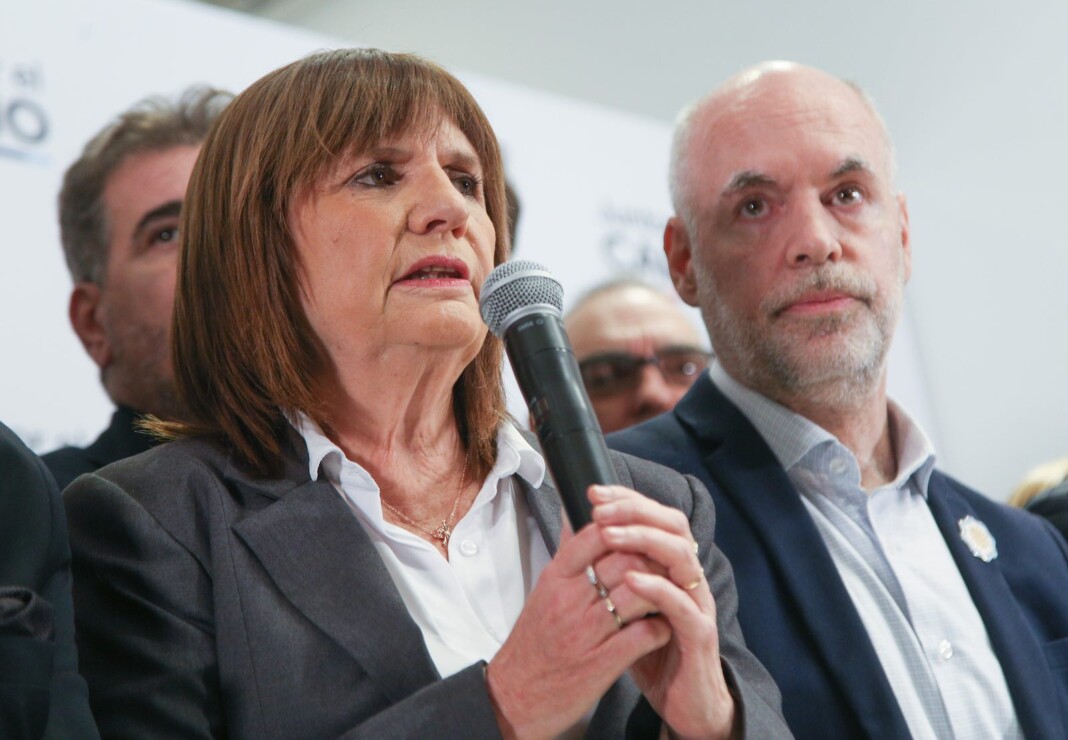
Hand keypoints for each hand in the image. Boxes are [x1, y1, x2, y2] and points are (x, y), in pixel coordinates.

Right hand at [486, 507, 671, 737]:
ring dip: (662, 590)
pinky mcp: (602, 663)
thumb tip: (574, 516)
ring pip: (637, 593)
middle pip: (623, 560)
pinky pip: (643, 636)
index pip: (596, 535)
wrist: (515, 694)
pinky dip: (660, 628)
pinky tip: (664, 626)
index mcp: (556, 579)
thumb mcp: (543, 591)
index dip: (625, 530)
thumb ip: (566, 557)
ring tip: (671, 592)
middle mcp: (570, 601)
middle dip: (651, 558)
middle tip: (667, 562)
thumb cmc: (533, 642)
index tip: (641, 535)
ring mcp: (587, 632)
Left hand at [591, 485, 736, 738]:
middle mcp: (687, 577)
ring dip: (644, 539)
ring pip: (681, 554)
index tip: (593, 493)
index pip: (655, 517)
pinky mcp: (699, 634)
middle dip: (635, 510)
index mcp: (670, 567)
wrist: (682, 702)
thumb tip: (576, 536)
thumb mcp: (624, 606)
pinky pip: (681, 604)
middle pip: (673, 524)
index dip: (626, 500)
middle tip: (600, 507)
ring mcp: (696, 603)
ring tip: (612, 535)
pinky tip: (632, 579)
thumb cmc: (650, 652)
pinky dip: (656, 588)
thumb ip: (610, 572)